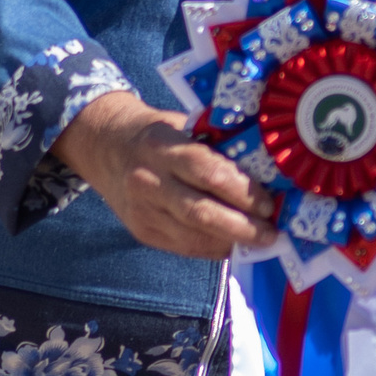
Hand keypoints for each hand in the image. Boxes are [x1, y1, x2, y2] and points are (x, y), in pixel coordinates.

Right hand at [52, 88, 277, 257]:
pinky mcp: (141, 231)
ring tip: (260, 242)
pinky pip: (183, 247)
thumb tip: (265, 172)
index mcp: (162, 148)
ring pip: (193, 237)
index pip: (209, 174)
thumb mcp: (182, 126)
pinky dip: (213, 249)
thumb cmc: (156, 133)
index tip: (268, 203)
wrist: (104, 145)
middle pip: (201, 213)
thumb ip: (215, 148)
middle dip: (242, 227)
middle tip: (271, 233)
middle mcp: (149, 181)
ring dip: (231, 243)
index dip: (243, 192)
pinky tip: (233, 245)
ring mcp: (143, 211)